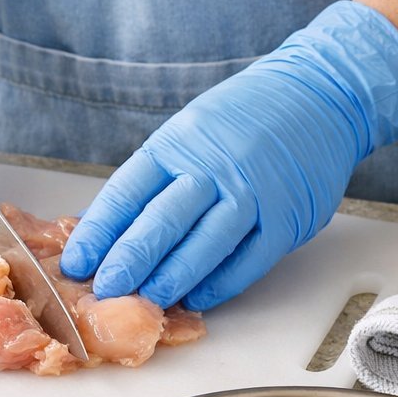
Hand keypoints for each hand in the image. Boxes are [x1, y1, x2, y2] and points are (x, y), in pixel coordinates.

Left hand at [60, 1, 397, 309]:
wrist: (320, 93)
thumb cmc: (244, 119)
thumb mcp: (190, 131)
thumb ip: (157, 178)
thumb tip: (110, 230)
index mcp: (178, 143)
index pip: (126, 193)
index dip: (98, 233)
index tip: (76, 263)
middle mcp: (213, 167)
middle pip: (161, 222)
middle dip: (128, 262)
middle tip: (104, 293)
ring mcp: (252, 193)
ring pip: (203, 245)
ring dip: (170, 279)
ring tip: (145, 303)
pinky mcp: (286, 218)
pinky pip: (247, 261)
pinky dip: (220, 284)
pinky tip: (197, 298)